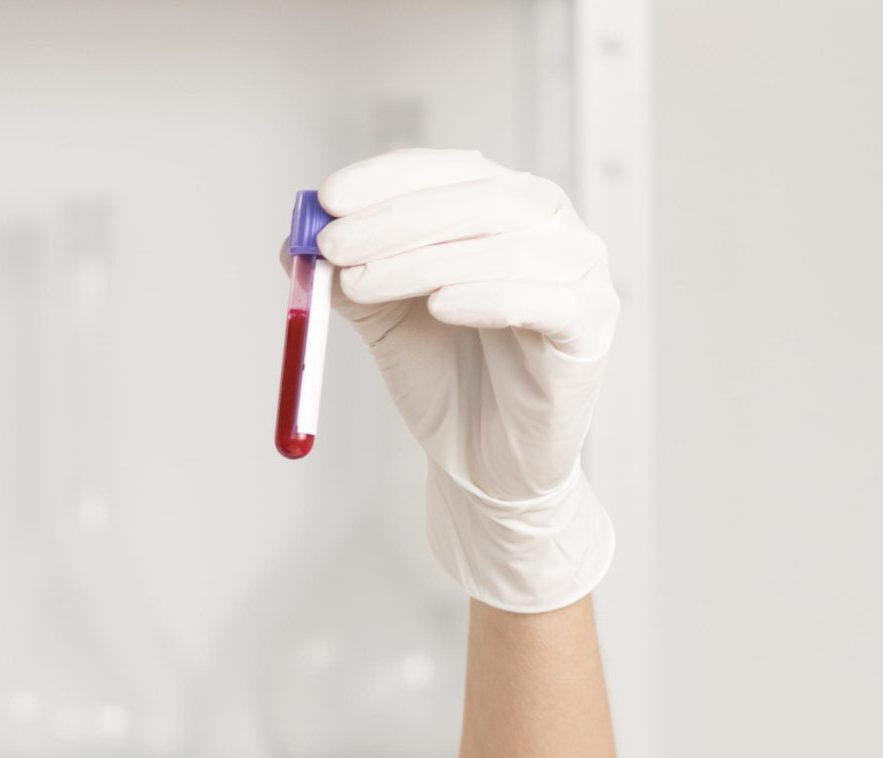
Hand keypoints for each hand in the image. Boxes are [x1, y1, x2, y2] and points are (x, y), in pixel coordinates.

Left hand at [317, 148, 617, 611]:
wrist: (485, 461)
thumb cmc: (444, 378)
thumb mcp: (385, 320)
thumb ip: (348, 277)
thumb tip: (293, 242)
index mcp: (501, 208)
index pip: (450, 171)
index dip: (387, 180)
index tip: (328, 200)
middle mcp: (549, 227)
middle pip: (477, 199)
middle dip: (394, 220)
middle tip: (333, 244)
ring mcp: (578, 272)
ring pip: (504, 246)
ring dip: (421, 260)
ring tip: (359, 282)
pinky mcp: (588, 326)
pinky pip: (542, 300)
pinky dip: (487, 296)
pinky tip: (439, 305)